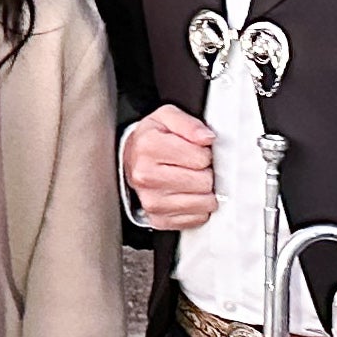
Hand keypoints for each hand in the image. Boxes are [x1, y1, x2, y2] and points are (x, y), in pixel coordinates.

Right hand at [122, 105, 219, 229]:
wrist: (130, 160)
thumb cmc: (151, 139)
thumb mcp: (167, 118)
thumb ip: (189, 123)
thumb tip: (206, 138)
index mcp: (149, 147)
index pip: (202, 157)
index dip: (204, 152)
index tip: (194, 151)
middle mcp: (146, 176)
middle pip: (204, 181)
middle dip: (205, 172)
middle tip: (193, 166)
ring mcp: (151, 201)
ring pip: (203, 203)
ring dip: (203, 192)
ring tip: (190, 179)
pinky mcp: (159, 219)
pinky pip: (196, 218)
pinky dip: (197, 208)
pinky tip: (186, 194)